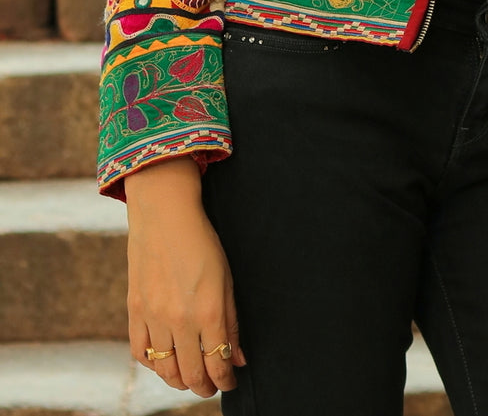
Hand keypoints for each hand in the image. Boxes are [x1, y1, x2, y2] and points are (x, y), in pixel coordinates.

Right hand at [125, 160, 245, 397]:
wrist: (165, 216)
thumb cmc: (202, 243)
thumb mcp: (227, 279)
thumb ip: (231, 321)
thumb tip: (238, 357)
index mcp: (208, 311)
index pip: (218, 364)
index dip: (226, 380)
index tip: (230, 382)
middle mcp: (179, 320)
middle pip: (191, 374)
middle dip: (205, 387)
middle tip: (211, 387)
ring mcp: (154, 317)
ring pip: (165, 370)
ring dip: (180, 381)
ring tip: (190, 379)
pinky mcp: (134, 311)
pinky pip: (140, 353)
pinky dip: (153, 365)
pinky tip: (164, 362)